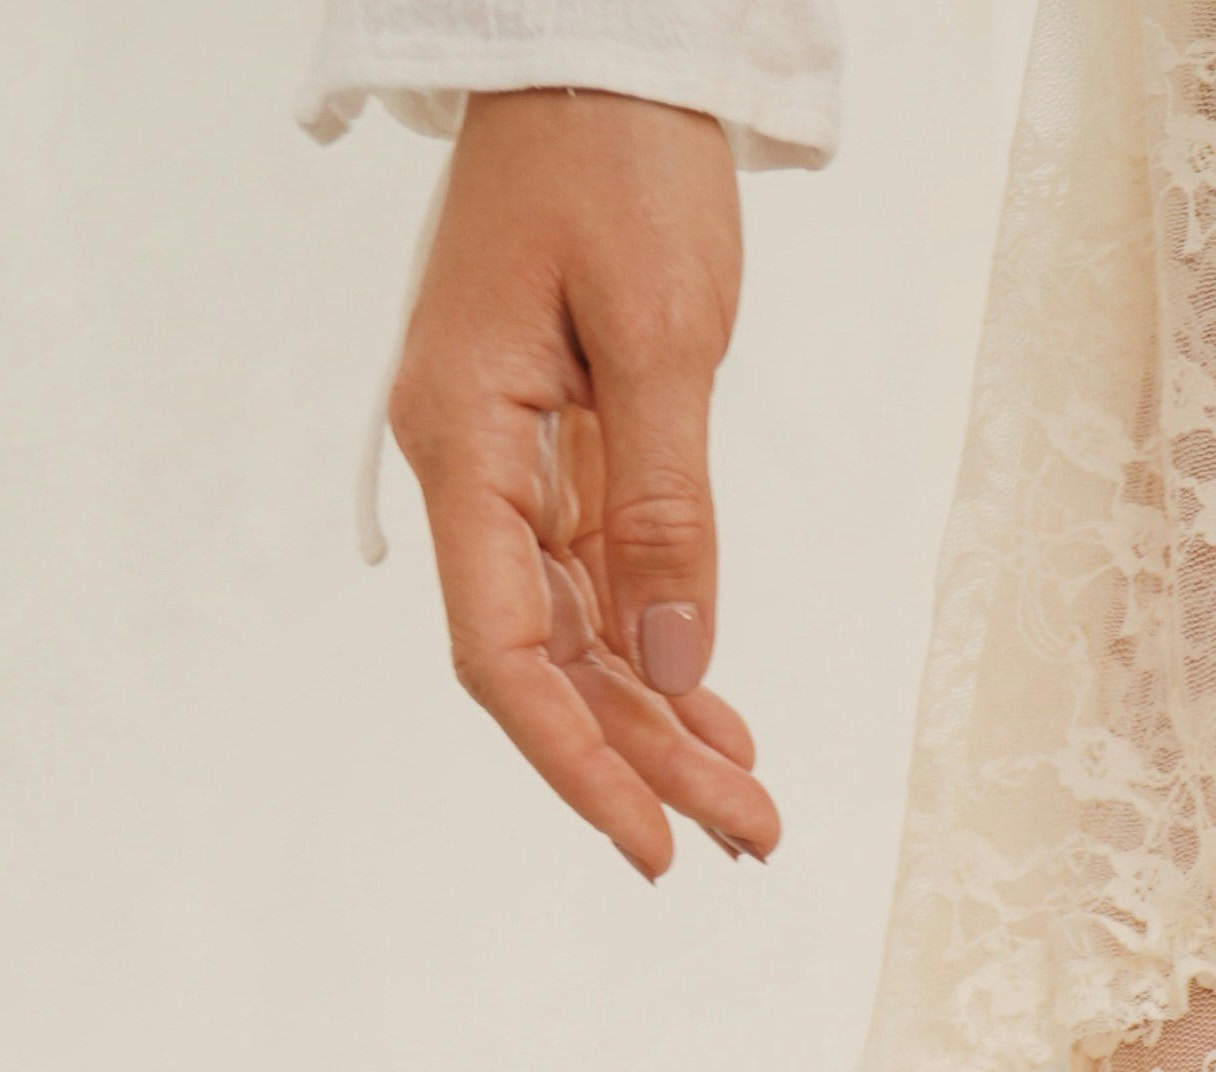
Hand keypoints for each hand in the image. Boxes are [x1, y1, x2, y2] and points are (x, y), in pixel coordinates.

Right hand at [388, 90, 777, 877]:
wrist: (602, 49)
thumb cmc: (615, 161)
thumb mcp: (659, 335)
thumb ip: (665, 511)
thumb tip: (669, 669)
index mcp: (461, 441)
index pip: (504, 653)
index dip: (577, 762)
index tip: (653, 847)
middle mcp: (471, 465)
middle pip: (549, 661)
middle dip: (645, 761)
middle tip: (754, 838)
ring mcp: (513, 460)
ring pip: (581, 634)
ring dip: (660, 724)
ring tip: (750, 806)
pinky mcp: (561, 445)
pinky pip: (603, 580)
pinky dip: (660, 652)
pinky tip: (714, 718)